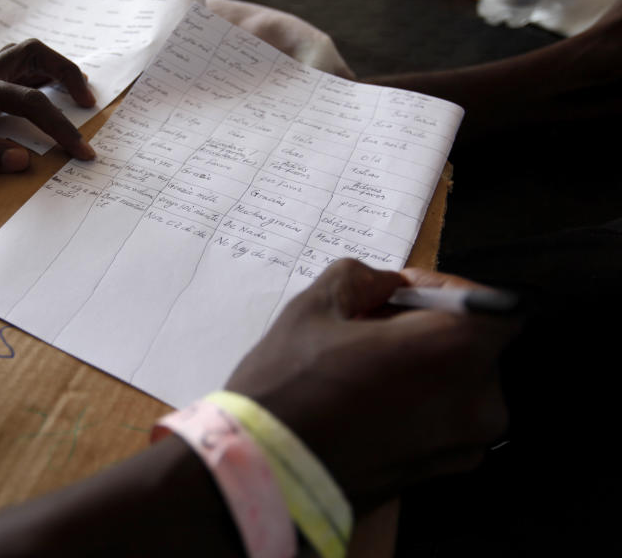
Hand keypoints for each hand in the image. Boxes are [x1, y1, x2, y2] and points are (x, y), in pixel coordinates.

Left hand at [0, 39, 96, 171]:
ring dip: (54, 74)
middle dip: (68, 74)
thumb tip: (24, 160)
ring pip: (24, 60)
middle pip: (34, 54)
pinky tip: (39, 107)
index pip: (29, 100)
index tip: (82, 153)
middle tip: (89, 105)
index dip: (60, 127)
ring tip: (75, 101)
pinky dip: (36, 84)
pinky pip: (11, 77)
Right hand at [227, 259, 517, 509]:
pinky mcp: (444, 473)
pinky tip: (366, 402)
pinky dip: (418, 403)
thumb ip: (362, 278)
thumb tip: (386, 283)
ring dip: (422, 366)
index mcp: (454, 349)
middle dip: (426, 327)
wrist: (266, 477)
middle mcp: (477, 400)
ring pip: (457, 383)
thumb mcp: (315, 308)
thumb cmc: (288, 388)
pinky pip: (444, 420)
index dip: (445, 289)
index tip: (400, 292)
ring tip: (363, 366)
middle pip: (472, 344)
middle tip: (369, 326)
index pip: (490, 303)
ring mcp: (464, 444)